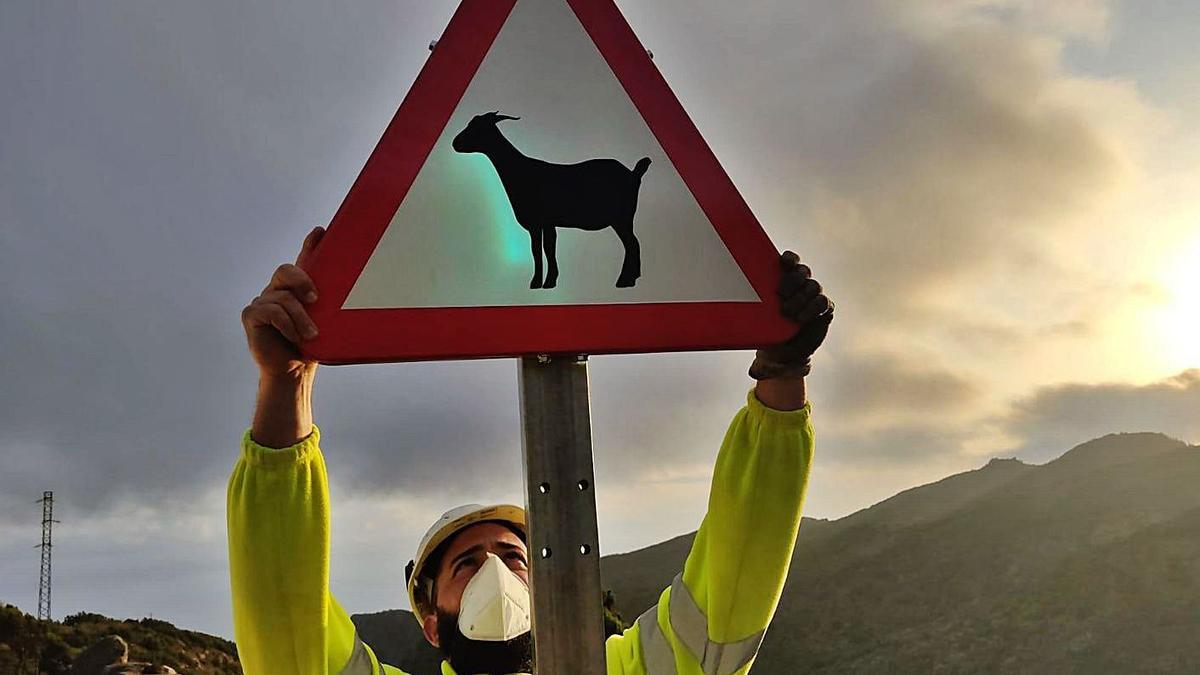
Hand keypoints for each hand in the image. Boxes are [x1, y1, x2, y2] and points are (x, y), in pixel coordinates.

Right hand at [241, 227, 324, 378]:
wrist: (292, 371)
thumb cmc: (311, 347)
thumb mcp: (326, 324)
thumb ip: (333, 308)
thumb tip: (362, 295)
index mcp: (298, 289)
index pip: (304, 260)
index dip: (311, 244)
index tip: (321, 232)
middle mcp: (279, 290)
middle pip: (286, 271)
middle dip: (302, 280)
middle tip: (316, 299)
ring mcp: (263, 301)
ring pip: (283, 298)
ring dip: (300, 318)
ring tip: (312, 335)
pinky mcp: (252, 315)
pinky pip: (270, 311)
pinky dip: (286, 324)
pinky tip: (294, 336)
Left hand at [749, 251, 833, 379]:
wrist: (781, 354)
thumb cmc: (765, 330)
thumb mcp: (755, 313)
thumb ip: (751, 300)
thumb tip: (733, 290)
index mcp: (784, 279)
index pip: (790, 260)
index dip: (789, 258)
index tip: (782, 263)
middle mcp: (800, 284)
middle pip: (803, 270)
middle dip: (792, 280)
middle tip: (780, 294)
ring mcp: (813, 296)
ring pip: (813, 286)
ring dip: (800, 298)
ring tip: (786, 313)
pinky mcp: (824, 309)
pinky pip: (822, 302)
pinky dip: (811, 309)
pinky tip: (800, 319)